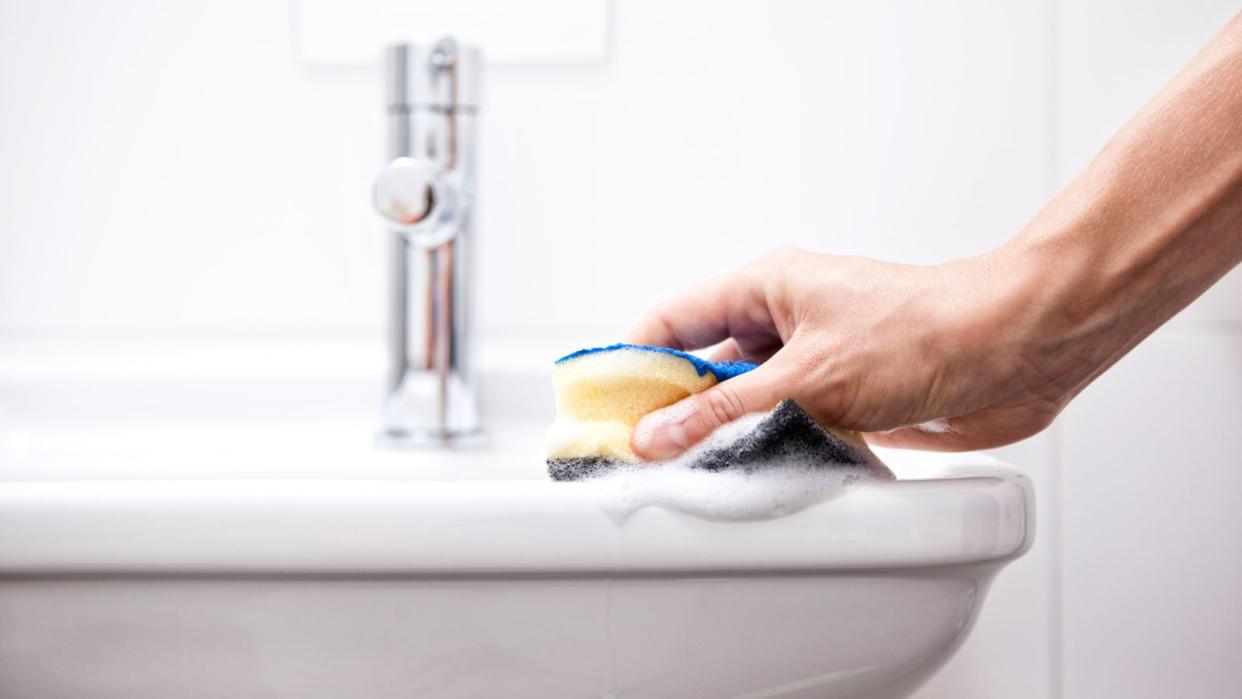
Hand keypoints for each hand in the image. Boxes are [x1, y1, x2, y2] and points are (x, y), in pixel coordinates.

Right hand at [626, 245, 1070, 458]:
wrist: (1015, 351)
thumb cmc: (925, 330)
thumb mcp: (806, 376)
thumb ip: (725, 410)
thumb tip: (658, 433)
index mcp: (765, 287)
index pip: (672, 320)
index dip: (631, 361)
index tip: (602, 406)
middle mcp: (784, 321)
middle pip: (700, 364)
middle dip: (669, 407)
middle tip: (638, 453)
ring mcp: (813, 361)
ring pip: (742, 401)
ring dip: (720, 433)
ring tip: (691, 470)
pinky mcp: (843, 398)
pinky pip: (783, 425)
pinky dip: (764, 448)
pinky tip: (750, 474)